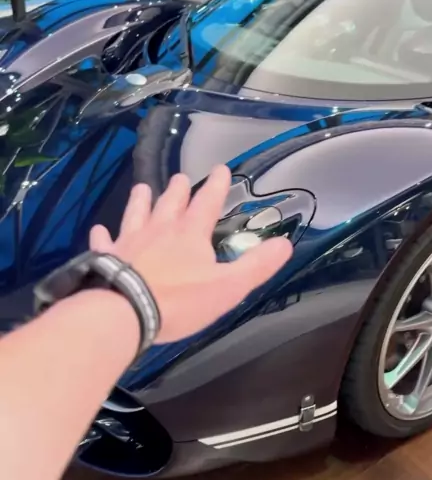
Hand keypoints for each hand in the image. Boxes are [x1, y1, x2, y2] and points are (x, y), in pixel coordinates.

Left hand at [89, 165, 292, 343]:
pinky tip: (98, 229)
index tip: (221, 168)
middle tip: (181, 177)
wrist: (125, 311)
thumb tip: (285, 245)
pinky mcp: (108, 257)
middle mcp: (160, 229)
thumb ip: (256, 265)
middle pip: (170, 203)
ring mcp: (130, 242)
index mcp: (191, 234)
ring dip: (141, 201)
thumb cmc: (180, 300)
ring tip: (142, 187)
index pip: (207, 203)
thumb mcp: (229, 286)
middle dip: (179, 190)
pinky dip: (103, 235)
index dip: (216, 186)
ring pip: (136, 214)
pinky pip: (105, 242)